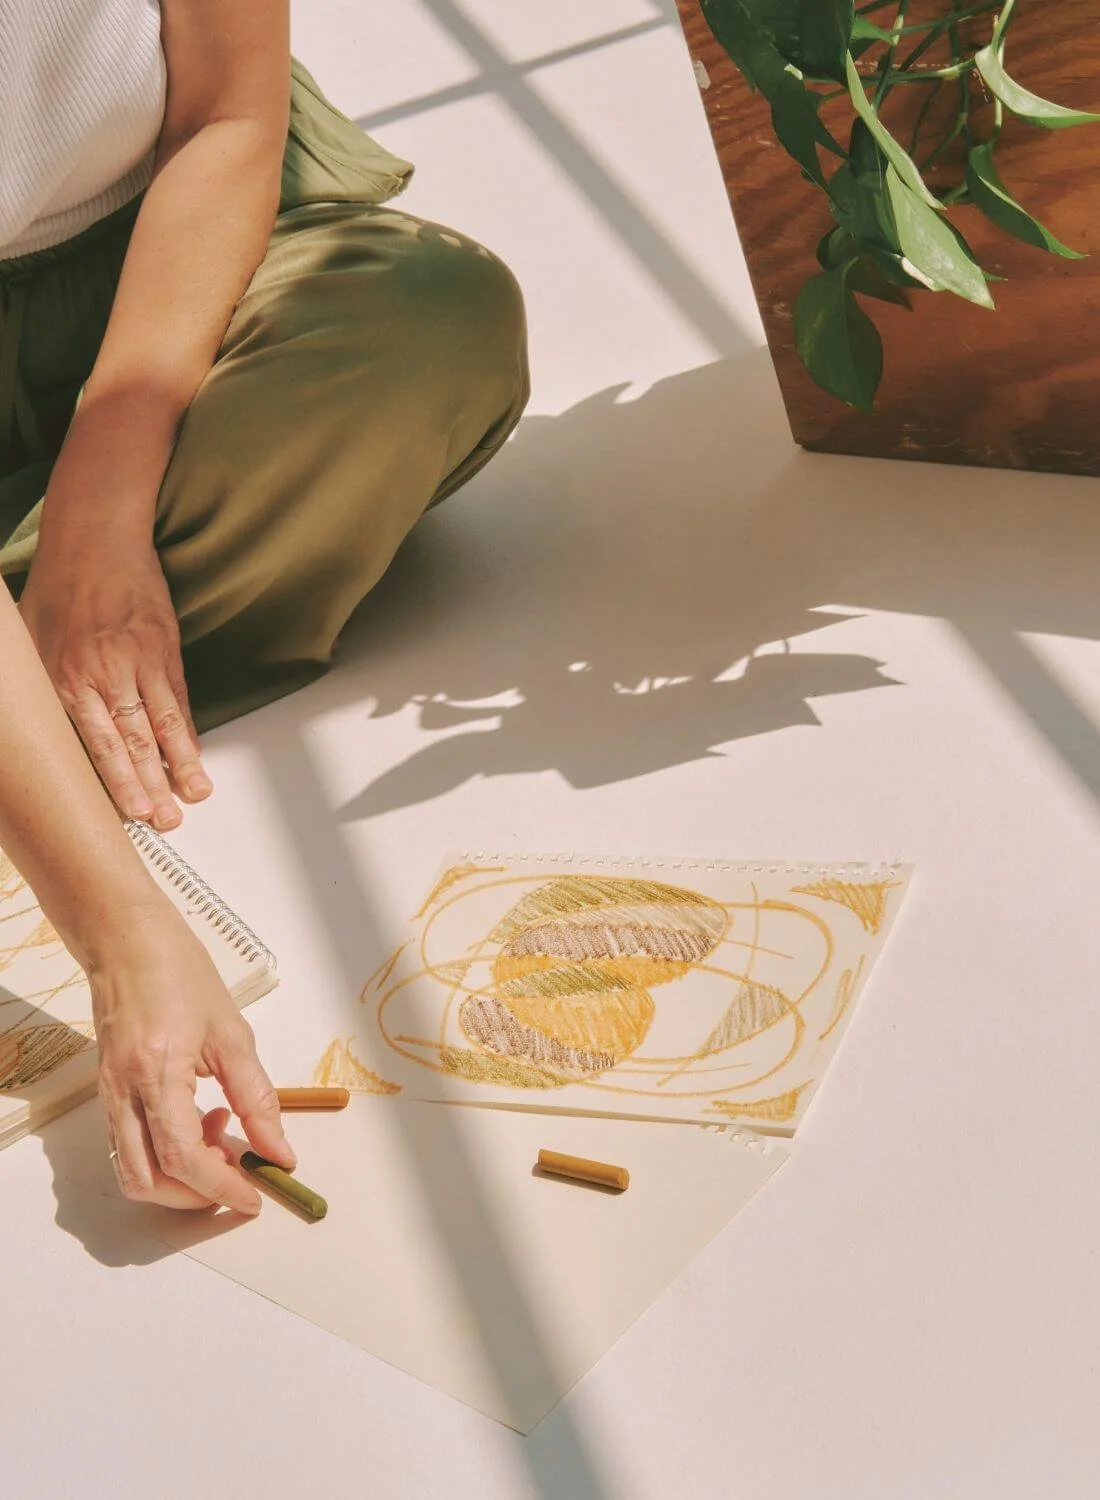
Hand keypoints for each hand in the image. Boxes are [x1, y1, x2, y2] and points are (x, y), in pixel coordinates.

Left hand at [20, 534, 211, 830]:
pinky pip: (178, 699)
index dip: (116, 782)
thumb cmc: (60, 584)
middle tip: (165, 820)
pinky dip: (188, 732)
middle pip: (133, 742)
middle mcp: (104, 673)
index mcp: (66, 677)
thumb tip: (42, 729)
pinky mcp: (165, 649)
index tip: (131, 812)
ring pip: (162, 725)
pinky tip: (194, 756)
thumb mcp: (29, 640)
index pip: (94, 744)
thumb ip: (44, 688)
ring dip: (179, 766)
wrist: (96, 536)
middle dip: (150, 787)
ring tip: (194, 796)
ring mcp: (139, 662)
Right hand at [90, 901, 293, 1212]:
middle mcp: (124, 1094)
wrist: (127, 942)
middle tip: (241, 1173)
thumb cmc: (179, 973)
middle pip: (149, 1181)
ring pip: (132, 1172)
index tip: (255, 1197)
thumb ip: (258, 1098)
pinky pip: (127, 1147)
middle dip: (197, 1194)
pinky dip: (163, 1154)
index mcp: (157, 1075)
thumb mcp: (233, 1034)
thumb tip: (279, 1151)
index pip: (184, 1159)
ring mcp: (109, 1096)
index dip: (221, 1187)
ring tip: (221, 1136)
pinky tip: (199, 1120)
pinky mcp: (108, 1093)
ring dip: (179, 1177)